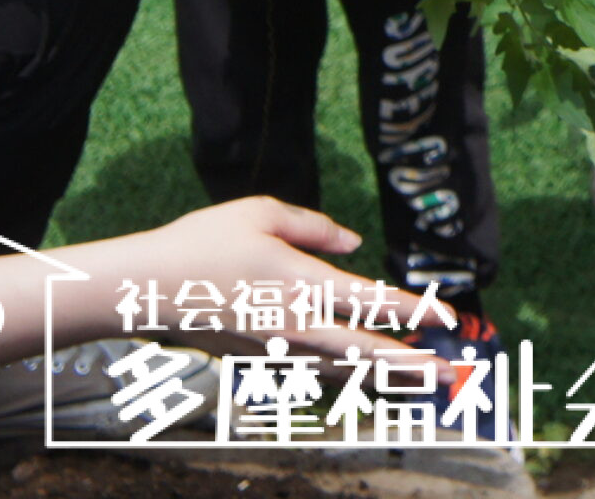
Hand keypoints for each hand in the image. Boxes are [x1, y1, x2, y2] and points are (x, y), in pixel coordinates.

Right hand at [137, 198, 447, 369]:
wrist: (142, 290)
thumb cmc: (202, 242)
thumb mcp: (261, 213)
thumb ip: (314, 227)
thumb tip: (354, 242)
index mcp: (300, 283)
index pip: (371, 302)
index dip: (414, 310)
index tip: (447, 317)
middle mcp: (293, 324)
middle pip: (366, 351)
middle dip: (412, 363)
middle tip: (451, 373)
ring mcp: (275, 350)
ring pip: (342, 371)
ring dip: (386, 377)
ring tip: (423, 382)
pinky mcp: (257, 361)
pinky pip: (312, 374)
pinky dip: (345, 379)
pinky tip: (367, 379)